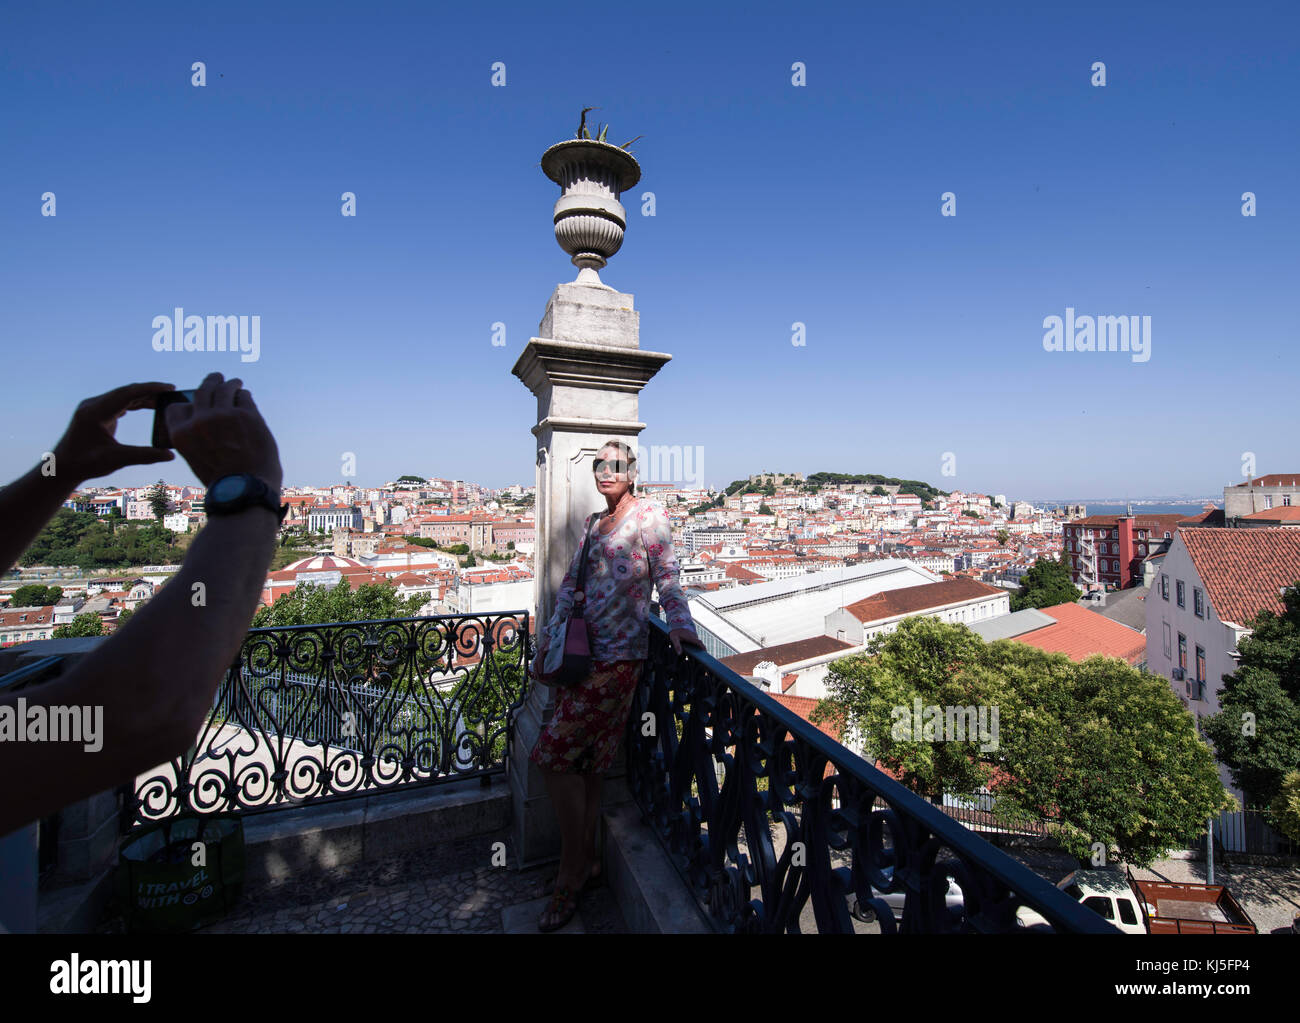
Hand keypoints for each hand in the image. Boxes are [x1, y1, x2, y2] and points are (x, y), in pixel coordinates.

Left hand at [52, 382, 177, 482]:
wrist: (62, 466)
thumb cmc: (85, 464)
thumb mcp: (116, 460)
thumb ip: (144, 456)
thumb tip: (171, 455)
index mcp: (95, 412)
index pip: (126, 393)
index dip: (150, 389)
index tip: (170, 387)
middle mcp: (93, 405)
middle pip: (126, 391)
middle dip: (150, 390)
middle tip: (173, 391)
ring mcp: (94, 407)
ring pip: (123, 396)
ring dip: (144, 397)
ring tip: (165, 400)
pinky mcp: (96, 413)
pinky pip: (119, 403)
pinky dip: (135, 403)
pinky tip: (148, 406)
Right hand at [167, 373, 282, 490]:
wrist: (246, 489)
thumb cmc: (222, 479)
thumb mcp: (196, 459)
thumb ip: (196, 437)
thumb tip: (203, 416)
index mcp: (181, 433)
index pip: (177, 407)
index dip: (187, 403)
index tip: (194, 400)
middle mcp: (199, 420)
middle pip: (202, 391)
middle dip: (210, 381)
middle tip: (216, 377)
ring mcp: (223, 415)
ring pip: (225, 389)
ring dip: (230, 383)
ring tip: (235, 382)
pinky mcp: (246, 415)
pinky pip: (244, 397)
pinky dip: (244, 396)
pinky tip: (245, 396)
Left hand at [669, 628, 704, 654]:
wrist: (676, 622)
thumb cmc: (675, 631)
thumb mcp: (674, 639)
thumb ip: (677, 646)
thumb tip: (679, 654)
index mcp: (690, 637)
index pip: (699, 642)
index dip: (702, 646)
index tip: (705, 651)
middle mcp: (693, 636)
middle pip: (699, 642)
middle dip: (701, 647)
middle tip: (702, 654)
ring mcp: (692, 634)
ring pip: (697, 641)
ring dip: (698, 645)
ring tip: (697, 652)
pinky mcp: (691, 634)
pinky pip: (694, 639)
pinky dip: (695, 643)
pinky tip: (692, 647)